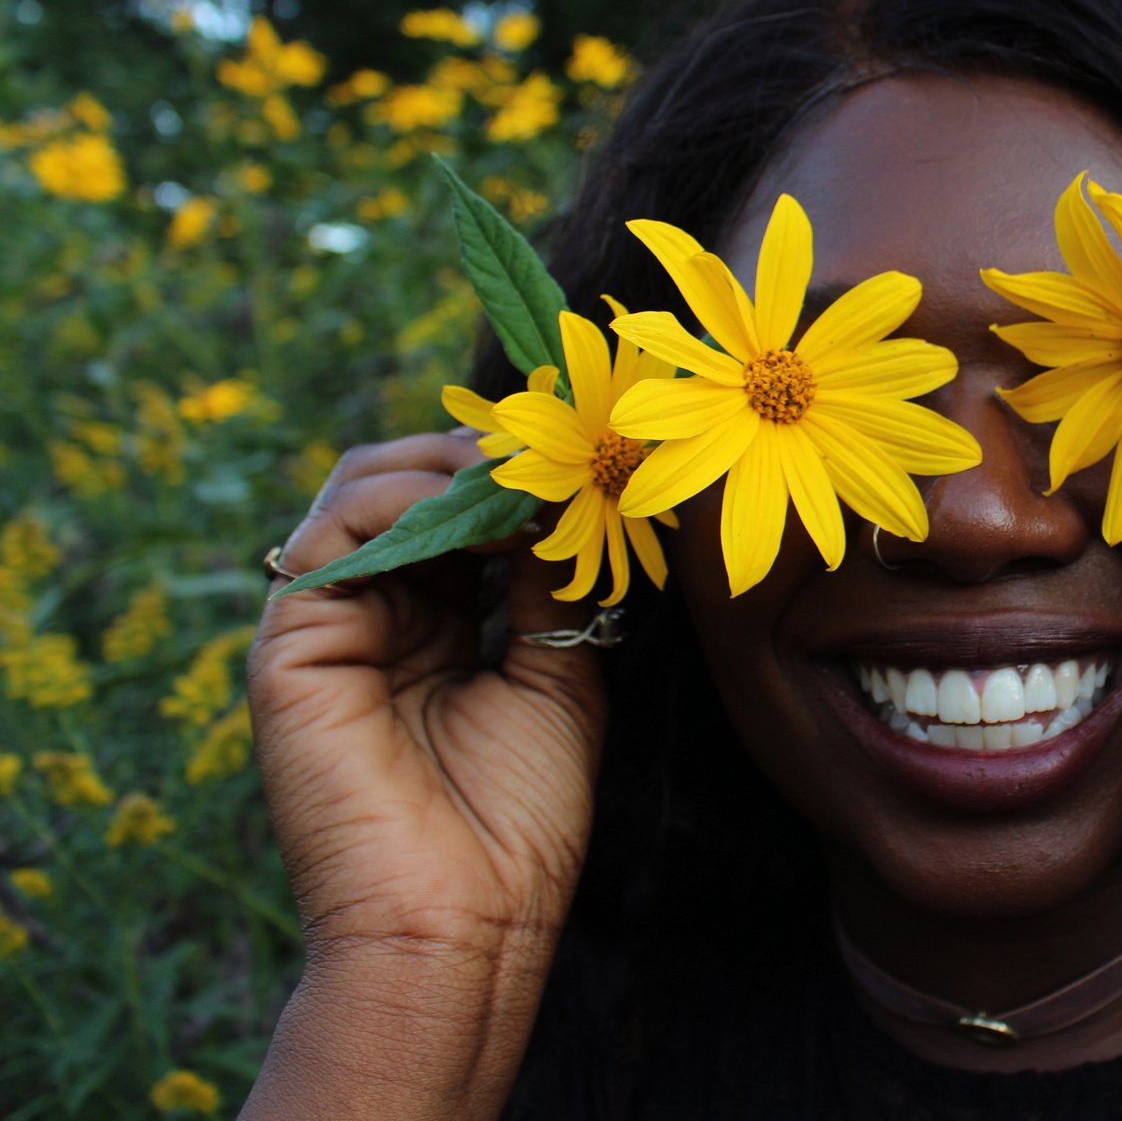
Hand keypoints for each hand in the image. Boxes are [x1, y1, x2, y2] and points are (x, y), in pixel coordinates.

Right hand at [245, 432, 603, 1116]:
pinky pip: (329, 539)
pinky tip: (478, 512)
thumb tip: (562, 490)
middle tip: (558, 441)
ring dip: (450, 467)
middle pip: (408, 485)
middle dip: (484, 453)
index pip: (457, 512)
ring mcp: (327, 629)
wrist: (464, 926)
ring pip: (365, 491)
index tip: (587, 446)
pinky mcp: (288, 648)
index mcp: (430, 626)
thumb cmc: (517, 822)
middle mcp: (374, 617)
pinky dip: (403, 502)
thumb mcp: (558, 673)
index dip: (514, 473)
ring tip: (525, 475)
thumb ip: (546, 579)